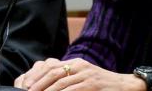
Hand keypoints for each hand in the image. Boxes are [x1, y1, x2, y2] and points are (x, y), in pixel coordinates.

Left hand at [13, 59, 138, 90]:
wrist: (126, 86)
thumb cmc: (103, 87)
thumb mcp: (85, 79)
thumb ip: (69, 81)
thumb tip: (49, 88)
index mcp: (77, 64)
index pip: (51, 66)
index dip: (37, 76)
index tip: (25, 85)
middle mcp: (80, 66)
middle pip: (53, 72)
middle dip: (37, 83)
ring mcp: (86, 74)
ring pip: (60, 82)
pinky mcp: (92, 84)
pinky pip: (72, 89)